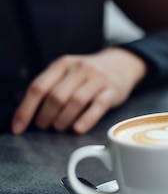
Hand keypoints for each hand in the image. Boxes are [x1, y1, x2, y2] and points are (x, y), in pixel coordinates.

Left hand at [12, 48, 146, 134]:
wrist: (122, 64)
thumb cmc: (89, 74)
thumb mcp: (68, 72)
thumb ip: (51, 86)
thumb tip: (28, 114)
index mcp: (63, 64)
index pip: (38, 87)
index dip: (26, 110)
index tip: (19, 127)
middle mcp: (80, 69)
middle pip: (56, 96)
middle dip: (45, 117)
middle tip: (44, 126)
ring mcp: (98, 79)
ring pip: (75, 102)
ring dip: (63, 120)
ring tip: (60, 127)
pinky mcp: (113, 90)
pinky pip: (98, 106)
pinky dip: (86, 120)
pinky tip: (78, 129)